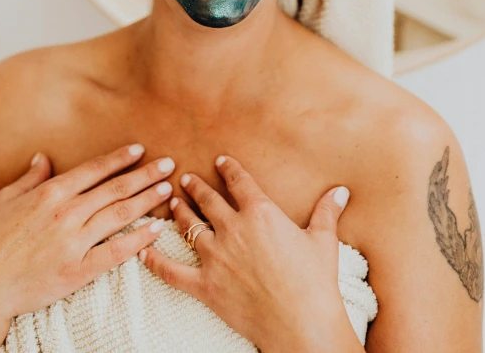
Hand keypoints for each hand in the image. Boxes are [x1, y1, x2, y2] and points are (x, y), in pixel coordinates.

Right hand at [0, 144, 175, 348]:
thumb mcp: (7, 199)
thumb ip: (30, 178)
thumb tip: (43, 157)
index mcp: (51, 192)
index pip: (95, 169)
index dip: (120, 158)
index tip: (140, 149)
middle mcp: (67, 212)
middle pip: (115, 188)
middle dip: (145, 174)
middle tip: (169, 164)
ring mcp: (74, 241)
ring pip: (120, 214)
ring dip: (147, 199)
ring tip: (167, 189)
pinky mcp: (78, 270)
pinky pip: (116, 251)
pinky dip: (139, 239)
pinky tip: (156, 228)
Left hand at [139, 156, 361, 352]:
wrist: (302, 322)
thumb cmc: (315, 281)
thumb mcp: (323, 240)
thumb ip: (327, 211)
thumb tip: (341, 190)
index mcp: (261, 212)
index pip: (239, 181)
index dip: (228, 168)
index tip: (220, 161)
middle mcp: (233, 228)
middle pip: (208, 200)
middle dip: (195, 187)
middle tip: (184, 178)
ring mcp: (216, 256)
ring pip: (189, 226)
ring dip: (178, 212)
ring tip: (172, 203)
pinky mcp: (205, 285)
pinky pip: (172, 271)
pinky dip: (155, 261)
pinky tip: (143, 251)